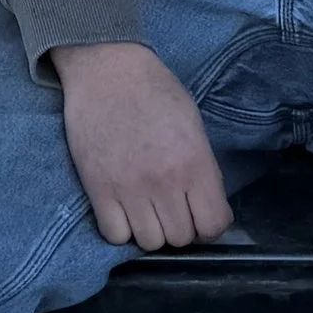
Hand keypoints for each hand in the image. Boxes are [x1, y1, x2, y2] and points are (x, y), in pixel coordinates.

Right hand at [52, 41, 232, 250]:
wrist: (107, 70)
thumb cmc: (155, 90)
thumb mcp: (193, 125)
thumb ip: (202, 168)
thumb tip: (205, 204)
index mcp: (195, 163)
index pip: (214, 224)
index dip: (210, 225)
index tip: (201, 215)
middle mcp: (165, 182)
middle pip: (181, 237)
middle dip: (180, 226)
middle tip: (172, 208)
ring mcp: (129, 189)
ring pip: (149, 242)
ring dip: (151, 230)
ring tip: (147, 209)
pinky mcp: (98, 190)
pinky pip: (115, 235)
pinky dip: (122, 229)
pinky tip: (124, 210)